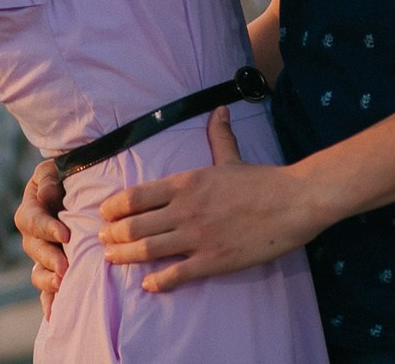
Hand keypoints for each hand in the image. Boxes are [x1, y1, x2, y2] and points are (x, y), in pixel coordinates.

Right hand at [14, 157, 69, 318]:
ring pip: (37, 272)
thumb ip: (49, 180)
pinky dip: (48, 302)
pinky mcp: (53, 271)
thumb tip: (47, 195)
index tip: (65, 235)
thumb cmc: (66, 176)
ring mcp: (42, 256)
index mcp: (31, 209)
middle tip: (65, 267)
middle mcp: (33, 236)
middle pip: (33, 249)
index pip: (32, 220)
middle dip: (49, 259)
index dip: (46, 228)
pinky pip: (46, 290)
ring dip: (49, 280)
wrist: (78, 190)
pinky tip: (53, 315)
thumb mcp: (55, 170)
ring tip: (63, 285)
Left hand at [96, 106, 331, 291]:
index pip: (136, 196)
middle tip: (102, 240)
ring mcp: (197, 237)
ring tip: (112, 259)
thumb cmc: (261, 180)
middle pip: (135, 225)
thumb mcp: (231, 156)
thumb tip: (219, 109)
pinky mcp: (214, 260)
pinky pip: (177, 274)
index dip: (114, 207)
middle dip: (113, 234)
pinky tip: (147, 285)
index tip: (104, 213)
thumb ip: (218, 136)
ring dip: (125, 256)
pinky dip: (158, 281)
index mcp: (185, 183)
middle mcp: (184, 210)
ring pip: (149, 250)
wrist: (292, 202)